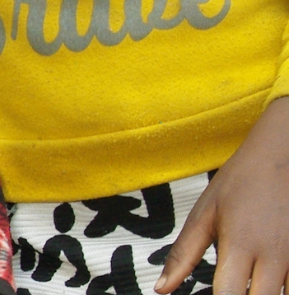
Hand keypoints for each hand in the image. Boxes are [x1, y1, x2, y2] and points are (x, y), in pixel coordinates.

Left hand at [157, 98, 288, 294]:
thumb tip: (161, 289)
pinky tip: (263, 282)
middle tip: (226, 290)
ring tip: (243, 284)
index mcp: (240, 245)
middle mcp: (274, 257)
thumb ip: (182, 255)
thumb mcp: (204, 214)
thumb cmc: (239, 183)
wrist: (282, 156)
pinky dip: (281, 288)